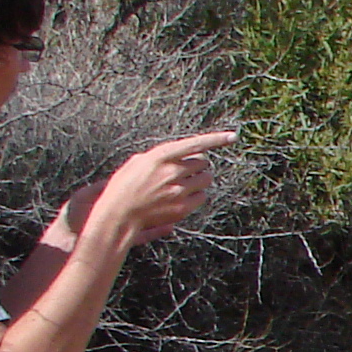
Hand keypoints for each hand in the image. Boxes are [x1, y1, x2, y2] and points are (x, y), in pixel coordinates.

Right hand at [85, 130, 236, 247]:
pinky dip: (196, 195)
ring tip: (182, 184)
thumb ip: (161, 156)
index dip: (216, 139)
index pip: (194, 144)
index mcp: (160, 156)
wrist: (118, 215)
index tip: (232, 136)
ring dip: (199, 179)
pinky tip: (181, 197)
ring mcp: (178, 190)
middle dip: (197, 166)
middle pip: (202, 163)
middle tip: (184, 172)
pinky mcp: (182, 207)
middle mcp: (172, 172)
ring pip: (205, 179)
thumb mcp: (137, 162)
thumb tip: (182, 154)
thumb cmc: (124, 186)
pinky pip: (202, 196)